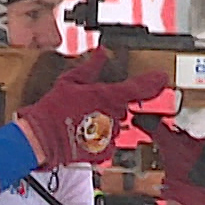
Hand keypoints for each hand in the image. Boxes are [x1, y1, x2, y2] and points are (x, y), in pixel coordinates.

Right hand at [15, 51, 168, 169]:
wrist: (42, 139)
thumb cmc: (53, 111)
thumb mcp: (70, 81)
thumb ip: (91, 67)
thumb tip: (101, 54)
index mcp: (108, 96)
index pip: (139, 88)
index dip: (153, 82)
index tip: (162, 78)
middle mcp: (113, 116)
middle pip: (123, 109)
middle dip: (110, 106)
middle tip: (88, 106)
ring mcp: (111, 135)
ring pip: (115, 126)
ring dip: (103, 123)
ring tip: (82, 121)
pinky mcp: (104, 151)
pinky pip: (108, 143)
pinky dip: (99, 139)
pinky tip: (83, 135)